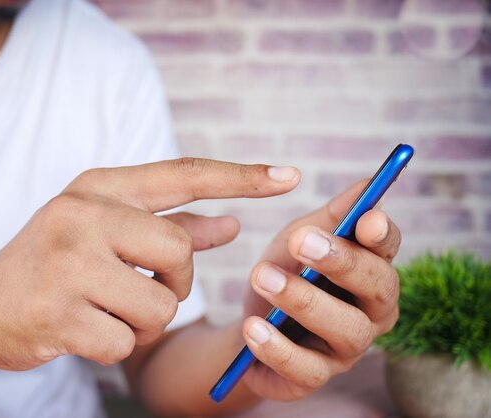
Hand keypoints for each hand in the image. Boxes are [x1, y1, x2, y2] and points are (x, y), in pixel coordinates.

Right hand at [0, 159, 299, 370]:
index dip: (240, 175)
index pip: (183, 175)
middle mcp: (82, 215)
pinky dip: (117, 345)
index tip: (290, 176)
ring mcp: (68, 263)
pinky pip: (128, 341)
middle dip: (174, 280)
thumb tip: (232, 223)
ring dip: (144, 320)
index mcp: (97, 188)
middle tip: (138, 286)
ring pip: (161, 304)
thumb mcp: (107, 233)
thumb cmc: (54, 264)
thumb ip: (171, 226)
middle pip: (181, 249)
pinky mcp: (60, 313)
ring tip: (104, 310)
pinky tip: (83, 331)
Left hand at [241, 181, 400, 399]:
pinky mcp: (315, 378)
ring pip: (347, 329)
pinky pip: (307, 370)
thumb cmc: (286, 273)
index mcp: (370, 269)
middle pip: (378, 288)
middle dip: (341, 262)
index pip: (388, 250)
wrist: (250, 323)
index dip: (382, 234)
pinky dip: (278, 347)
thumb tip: (369, 183)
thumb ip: (333, 216)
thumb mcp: (301, 238)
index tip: (366, 219)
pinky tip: (253, 327)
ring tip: (262, 277)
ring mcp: (347, 349)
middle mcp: (372, 312)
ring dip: (303, 300)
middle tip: (299, 241)